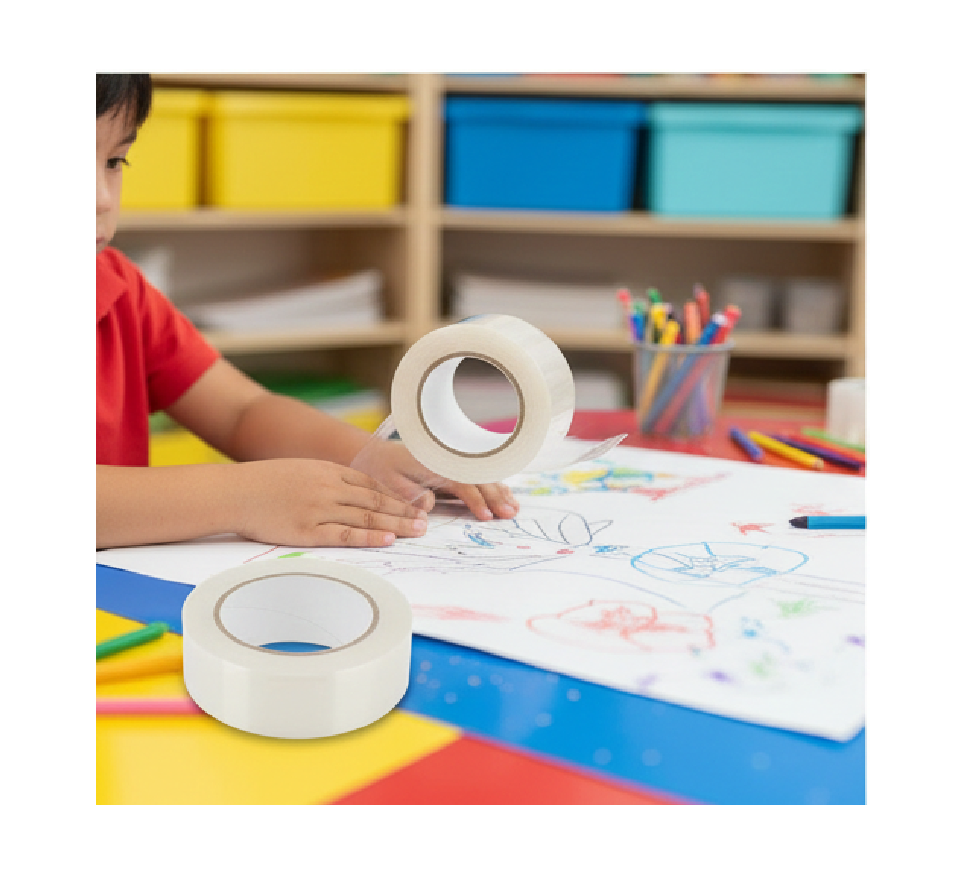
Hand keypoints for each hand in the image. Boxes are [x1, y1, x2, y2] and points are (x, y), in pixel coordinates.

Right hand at [234, 458, 428, 546]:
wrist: (236, 492)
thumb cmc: (265, 483)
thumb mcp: (302, 471)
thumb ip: (328, 480)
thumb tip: (352, 494)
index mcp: (329, 470)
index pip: (372, 484)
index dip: (396, 495)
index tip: (414, 503)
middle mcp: (329, 487)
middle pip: (376, 499)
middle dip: (404, 510)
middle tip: (426, 520)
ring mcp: (320, 508)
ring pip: (367, 516)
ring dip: (396, 523)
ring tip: (418, 531)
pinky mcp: (308, 530)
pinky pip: (346, 534)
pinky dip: (370, 536)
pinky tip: (388, 538)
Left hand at [351, 439, 518, 520]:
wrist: (377, 454)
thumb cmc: (383, 469)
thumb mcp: (389, 482)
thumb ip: (409, 494)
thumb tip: (429, 505)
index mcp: (434, 464)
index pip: (462, 483)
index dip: (476, 500)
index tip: (486, 516)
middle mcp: (447, 462)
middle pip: (478, 478)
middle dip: (496, 496)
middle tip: (509, 514)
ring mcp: (453, 463)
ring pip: (482, 476)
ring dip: (499, 491)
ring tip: (513, 508)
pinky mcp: (454, 468)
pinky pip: (479, 475)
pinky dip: (494, 485)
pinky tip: (506, 495)